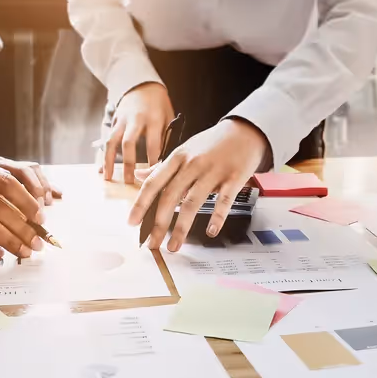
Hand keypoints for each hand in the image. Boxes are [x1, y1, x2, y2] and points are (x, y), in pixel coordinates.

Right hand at [105, 82, 174, 183]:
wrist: (143, 85)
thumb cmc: (160, 105)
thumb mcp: (169, 118)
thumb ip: (166, 138)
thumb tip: (163, 163)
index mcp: (154, 119)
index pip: (153, 145)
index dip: (153, 163)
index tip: (152, 178)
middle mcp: (136, 119)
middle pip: (128, 143)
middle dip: (128, 164)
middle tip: (129, 182)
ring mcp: (122, 119)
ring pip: (111, 141)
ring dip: (108, 160)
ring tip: (107, 178)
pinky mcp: (114, 121)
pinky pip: (107, 138)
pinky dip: (103, 154)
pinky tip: (101, 168)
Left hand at [128, 119, 267, 251]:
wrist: (244, 131)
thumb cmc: (212, 143)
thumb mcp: (184, 150)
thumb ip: (162, 166)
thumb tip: (139, 175)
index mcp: (177, 157)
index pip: (154, 182)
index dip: (141, 203)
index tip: (132, 222)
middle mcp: (192, 164)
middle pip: (171, 196)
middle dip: (158, 223)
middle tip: (152, 244)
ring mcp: (213, 171)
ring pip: (193, 202)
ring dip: (181, 227)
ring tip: (174, 246)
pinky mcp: (233, 178)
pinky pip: (223, 200)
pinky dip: (217, 217)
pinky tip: (211, 231)